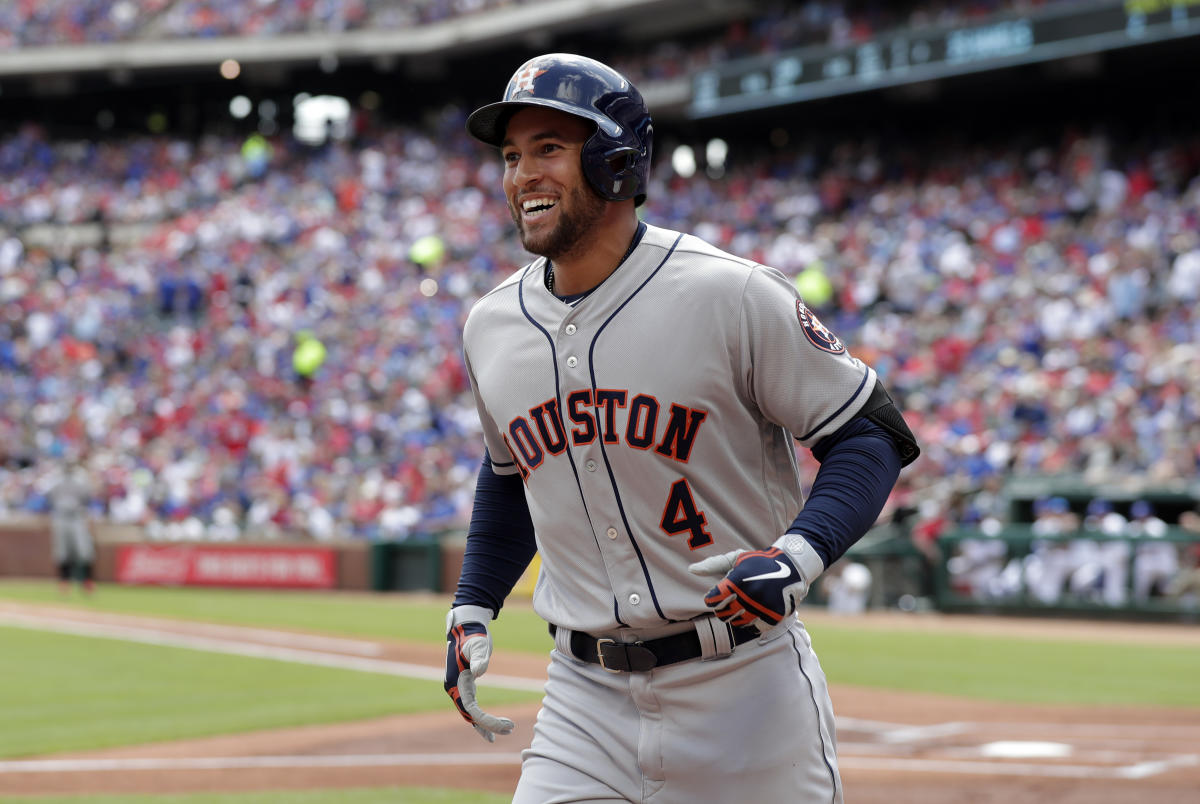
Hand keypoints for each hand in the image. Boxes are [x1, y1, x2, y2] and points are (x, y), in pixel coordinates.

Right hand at [444, 607, 514, 742]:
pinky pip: (472, 708)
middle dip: (489, 725)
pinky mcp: (466, 685)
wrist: (467, 627)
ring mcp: (459, 688)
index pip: (471, 709)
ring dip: (487, 725)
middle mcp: (454, 689)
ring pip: (471, 714)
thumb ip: (479, 658)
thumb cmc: (473, 635)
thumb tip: (479, 672)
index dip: (487, 720)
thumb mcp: (478, 645)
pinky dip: (482, 719)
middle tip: (511, 728)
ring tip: (508, 730)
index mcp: (455, 683)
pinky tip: (492, 728)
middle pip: (470, 715)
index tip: (505, 724)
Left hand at [689, 547, 809, 633]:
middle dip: (724, 608)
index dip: (712, 598)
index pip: (712, 600)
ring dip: (738, 616)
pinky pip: (756, 628)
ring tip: (745, 604)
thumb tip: (691, 570)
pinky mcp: (773, 616)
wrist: (792, 566)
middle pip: (722, 615)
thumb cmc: (758, 562)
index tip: (717, 594)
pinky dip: (755, 622)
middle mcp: (747, 596)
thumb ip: (712, 564)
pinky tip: (757, 611)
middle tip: (732, 600)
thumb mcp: (736, 558)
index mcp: (736, 581)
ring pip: (738, 623)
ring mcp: (761, 608)